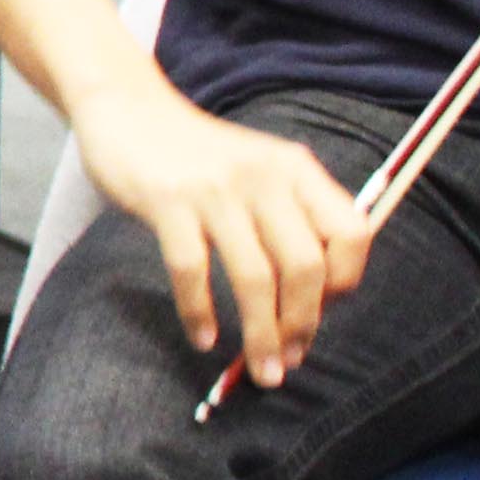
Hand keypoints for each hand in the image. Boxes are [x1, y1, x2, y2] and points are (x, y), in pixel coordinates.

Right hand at [74, 69, 371, 383]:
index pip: (351, 234)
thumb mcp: (260, 170)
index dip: (345, 283)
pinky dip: (199, 312)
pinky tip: (203, 337)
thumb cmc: (199, 156)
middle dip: (302, 324)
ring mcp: (214, 189)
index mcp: (297, 170)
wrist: (128, 109)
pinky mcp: (166, 201)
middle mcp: (264, 177)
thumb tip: (314, 301)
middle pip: (304, 266)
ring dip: (261, 335)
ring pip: (254, 278)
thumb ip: (291, 217)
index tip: (321, 313)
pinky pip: (191, 270)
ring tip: (261, 371)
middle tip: (291, 361)